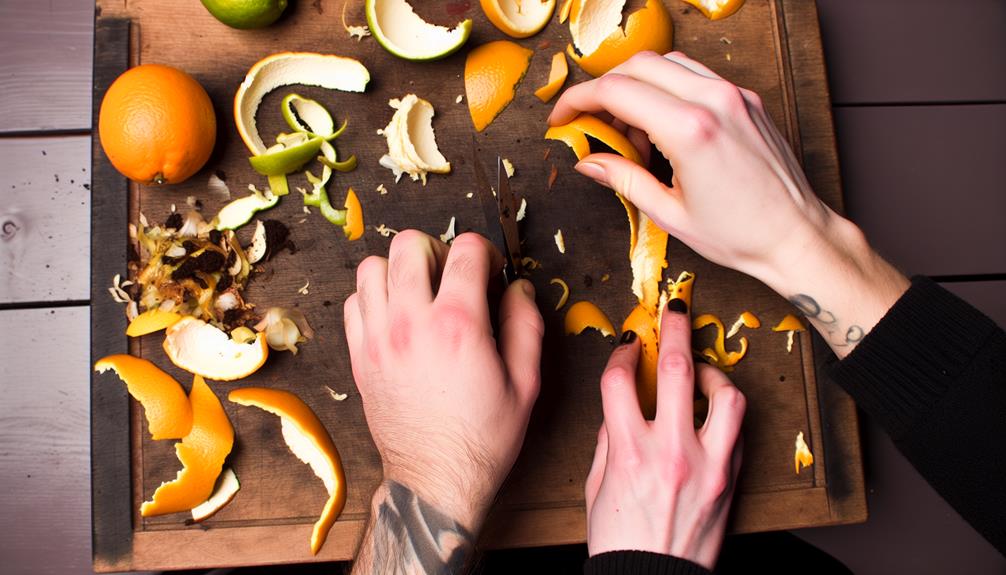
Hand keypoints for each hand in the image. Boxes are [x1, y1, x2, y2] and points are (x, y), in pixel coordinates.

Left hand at [344, 230, 543, 531]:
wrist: (436, 480)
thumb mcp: (526, 383)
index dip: (485, 251)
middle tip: (451, 276)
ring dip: (398, 270)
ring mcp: (378, 339)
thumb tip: (519, 288)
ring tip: (419, 292)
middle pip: (408, 244)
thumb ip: (526, 325)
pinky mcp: (359, 357)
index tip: (490, 271)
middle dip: (437, 249)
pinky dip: (373, 298)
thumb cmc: (483, 438)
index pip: (465, 249)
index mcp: (458, 324)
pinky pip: (353, 303)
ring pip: (371, 267)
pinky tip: (395, 316)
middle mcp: (411, 323)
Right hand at [550, 51, 907, 356]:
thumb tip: (588, 162)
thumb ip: (623, 179)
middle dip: (604, 89)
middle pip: (638, 66)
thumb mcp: (669, 214)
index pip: (617, 91)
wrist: (796, 237)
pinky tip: (662, 126)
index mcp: (691, 130)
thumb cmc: (741, 235)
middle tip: (591, 124)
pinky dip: (668, 89)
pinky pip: (696, 76)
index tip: (563, 116)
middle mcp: (714, 101)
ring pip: (667, 63)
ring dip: (637, 87)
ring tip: (631, 133)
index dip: (578, 100)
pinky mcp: (747, 100)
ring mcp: (735, 96)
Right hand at [585, 305, 744, 569]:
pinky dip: (726, 414)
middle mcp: (672, 453)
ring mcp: (708, 466)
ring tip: (703, 371)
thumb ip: (610, 439)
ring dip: (715, 373)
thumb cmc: (620, 540)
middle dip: (675, 328)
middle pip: (678, 369)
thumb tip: (622, 405)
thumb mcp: (597, 485)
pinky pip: (737, 433)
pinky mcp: (731, 480)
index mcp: (630, 452)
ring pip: (727, 397)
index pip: (622, 380)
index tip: (628, 345)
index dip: (623, 353)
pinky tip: (713, 412)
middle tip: (675, 309)